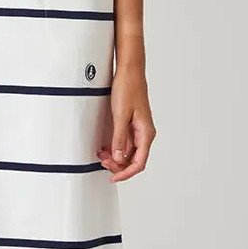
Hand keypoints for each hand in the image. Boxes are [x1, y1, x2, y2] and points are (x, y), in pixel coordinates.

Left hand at [97, 66, 154, 181]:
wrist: (130, 71)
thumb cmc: (128, 88)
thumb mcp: (120, 115)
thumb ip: (119, 138)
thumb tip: (119, 158)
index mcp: (146, 133)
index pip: (139, 163)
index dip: (126, 173)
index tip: (113, 178)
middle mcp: (144, 133)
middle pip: (134, 160)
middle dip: (118, 165)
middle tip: (103, 162)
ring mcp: (139, 129)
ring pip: (129, 152)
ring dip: (116, 157)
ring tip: (102, 155)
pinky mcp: (132, 123)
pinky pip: (126, 142)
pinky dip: (116, 147)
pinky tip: (106, 147)